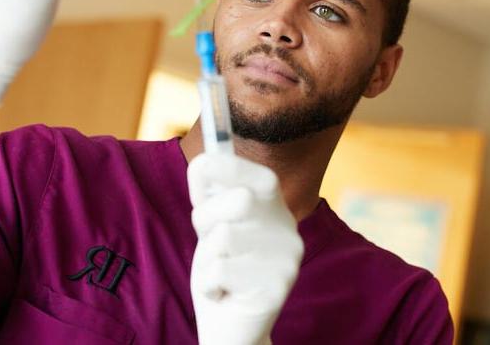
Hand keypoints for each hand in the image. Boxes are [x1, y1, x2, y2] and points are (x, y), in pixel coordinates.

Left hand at [188, 153, 303, 344]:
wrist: (231, 327)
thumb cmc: (221, 269)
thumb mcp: (212, 226)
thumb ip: (210, 194)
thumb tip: (204, 162)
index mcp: (276, 210)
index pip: (262, 177)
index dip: (230, 167)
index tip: (200, 166)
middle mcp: (289, 231)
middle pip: (239, 199)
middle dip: (207, 217)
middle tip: (208, 239)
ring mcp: (287, 261)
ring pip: (224, 237)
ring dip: (206, 258)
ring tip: (218, 272)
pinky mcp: (277, 290)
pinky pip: (220, 271)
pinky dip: (208, 285)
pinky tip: (222, 293)